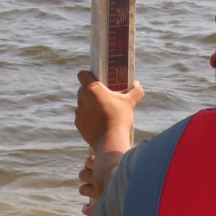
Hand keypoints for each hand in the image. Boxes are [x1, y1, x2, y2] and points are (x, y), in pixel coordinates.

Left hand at [74, 70, 142, 214]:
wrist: (111, 141)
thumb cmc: (120, 118)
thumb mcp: (131, 102)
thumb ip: (135, 90)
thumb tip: (137, 84)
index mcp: (91, 89)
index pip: (82, 74)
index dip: (88, 75)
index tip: (97, 80)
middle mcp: (82, 99)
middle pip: (83, 89)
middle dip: (91, 91)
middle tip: (104, 96)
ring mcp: (79, 112)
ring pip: (83, 103)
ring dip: (90, 105)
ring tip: (103, 110)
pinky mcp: (78, 124)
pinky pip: (82, 116)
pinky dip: (88, 117)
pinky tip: (99, 122)